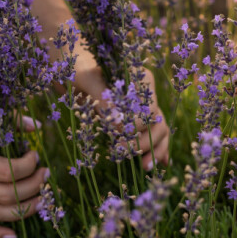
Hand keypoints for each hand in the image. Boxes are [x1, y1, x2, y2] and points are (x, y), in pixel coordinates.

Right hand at [0, 99, 47, 237]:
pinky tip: (13, 234)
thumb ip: (5, 118)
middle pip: (6, 195)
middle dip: (33, 186)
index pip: (6, 172)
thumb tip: (36, 128)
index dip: (28, 166)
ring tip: (41, 198)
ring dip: (24, 209)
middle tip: (45, 173)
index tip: (36, 153)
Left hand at [74, 53, 169, 169]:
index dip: (137, 125)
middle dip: (144, 141)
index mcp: (140, 78)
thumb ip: (102, 96)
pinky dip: (157, 149)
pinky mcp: (138, 118)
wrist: (77, 72)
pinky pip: (153, 134)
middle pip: (156, 121)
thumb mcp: (87, 79)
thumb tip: (119, 122)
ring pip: (159, 130)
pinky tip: (159, 164)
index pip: (148, 107)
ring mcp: (144, 106)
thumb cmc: (81, 70)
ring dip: (154, 149)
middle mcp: (146, 93)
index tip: (120, 136)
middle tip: (124, 154)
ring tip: (145, 167)